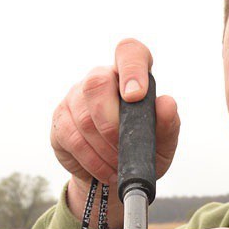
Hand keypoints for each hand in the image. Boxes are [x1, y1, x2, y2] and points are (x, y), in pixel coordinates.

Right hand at [50, 39, 180, 225]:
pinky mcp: (60, 119)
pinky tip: (105, 171)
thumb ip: (167, 123)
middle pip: (96, 84)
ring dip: (105, 150)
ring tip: (118, 166)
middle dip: (112, 124)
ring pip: (84, 117)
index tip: (136, 96)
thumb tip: (166, 104)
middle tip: (125, 150)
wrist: (115, 177)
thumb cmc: (142, 151)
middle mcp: (101, 78)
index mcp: (131, 75)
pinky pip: (72, 138)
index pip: (129, 51)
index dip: (132, 68)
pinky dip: (92, 160)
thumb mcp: (162, 142)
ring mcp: (75, 96)